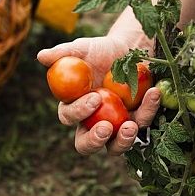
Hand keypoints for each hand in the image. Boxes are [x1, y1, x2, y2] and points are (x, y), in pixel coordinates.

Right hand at [37, 36, 159, 155]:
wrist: (129, 49)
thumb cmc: (100, 51)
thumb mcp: (83, 48)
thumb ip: (63, 53)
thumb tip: (41, 56)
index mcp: (74, 107)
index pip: (69, 117)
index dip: (78, 111)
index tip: (94, 99)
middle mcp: (92, 122)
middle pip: (86, 144)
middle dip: (94, 140)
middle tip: (105, 129)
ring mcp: (116, 126)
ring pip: (115, 146)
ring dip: (123, 140)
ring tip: (130, 126)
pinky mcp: (138, 121)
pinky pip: (143, 122)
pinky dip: (148, 109)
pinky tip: (153, 93)